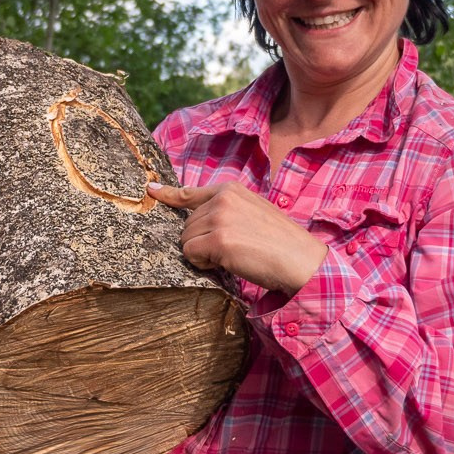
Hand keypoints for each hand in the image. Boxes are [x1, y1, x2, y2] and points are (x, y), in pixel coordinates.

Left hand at [148, 180, 328, 293]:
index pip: (191, 192)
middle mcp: (223, 199)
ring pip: (186, 241)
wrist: (302, 259)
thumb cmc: (281, 242)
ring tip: (233, 255)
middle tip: (231, 250)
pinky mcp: (218, 240)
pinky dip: (203, 264)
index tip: (151, 191)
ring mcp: (220, 218)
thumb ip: (226, 210)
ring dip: (202, 254)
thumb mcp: (253, 212)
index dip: (169, 194)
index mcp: (231, 189)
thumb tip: (197, 222)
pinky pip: (190, 254)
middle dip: (201, 242)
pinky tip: (226, 263)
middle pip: (187, 225)